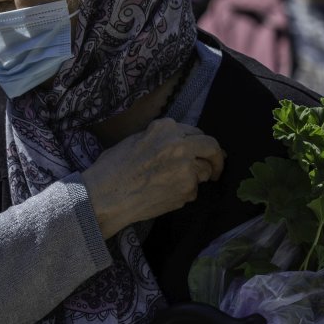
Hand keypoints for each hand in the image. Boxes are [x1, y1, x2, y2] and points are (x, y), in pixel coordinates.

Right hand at [82, 118, 225, 238]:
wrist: (106, 196)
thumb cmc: (112, 168)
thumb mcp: (136, 140)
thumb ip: (161, 139)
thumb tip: (180, 144)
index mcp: (166, 128)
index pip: (195, 132)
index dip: (199, 143)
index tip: (203, 151)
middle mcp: (181, 144)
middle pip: (212, 147)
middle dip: (218, 157)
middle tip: (217, 167)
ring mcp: (187, 168)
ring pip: (204, 172)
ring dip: (196, 178)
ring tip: (173, 184)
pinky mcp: (187, 190)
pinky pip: (193, 191)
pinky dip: (184, 193)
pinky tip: (163, 195)